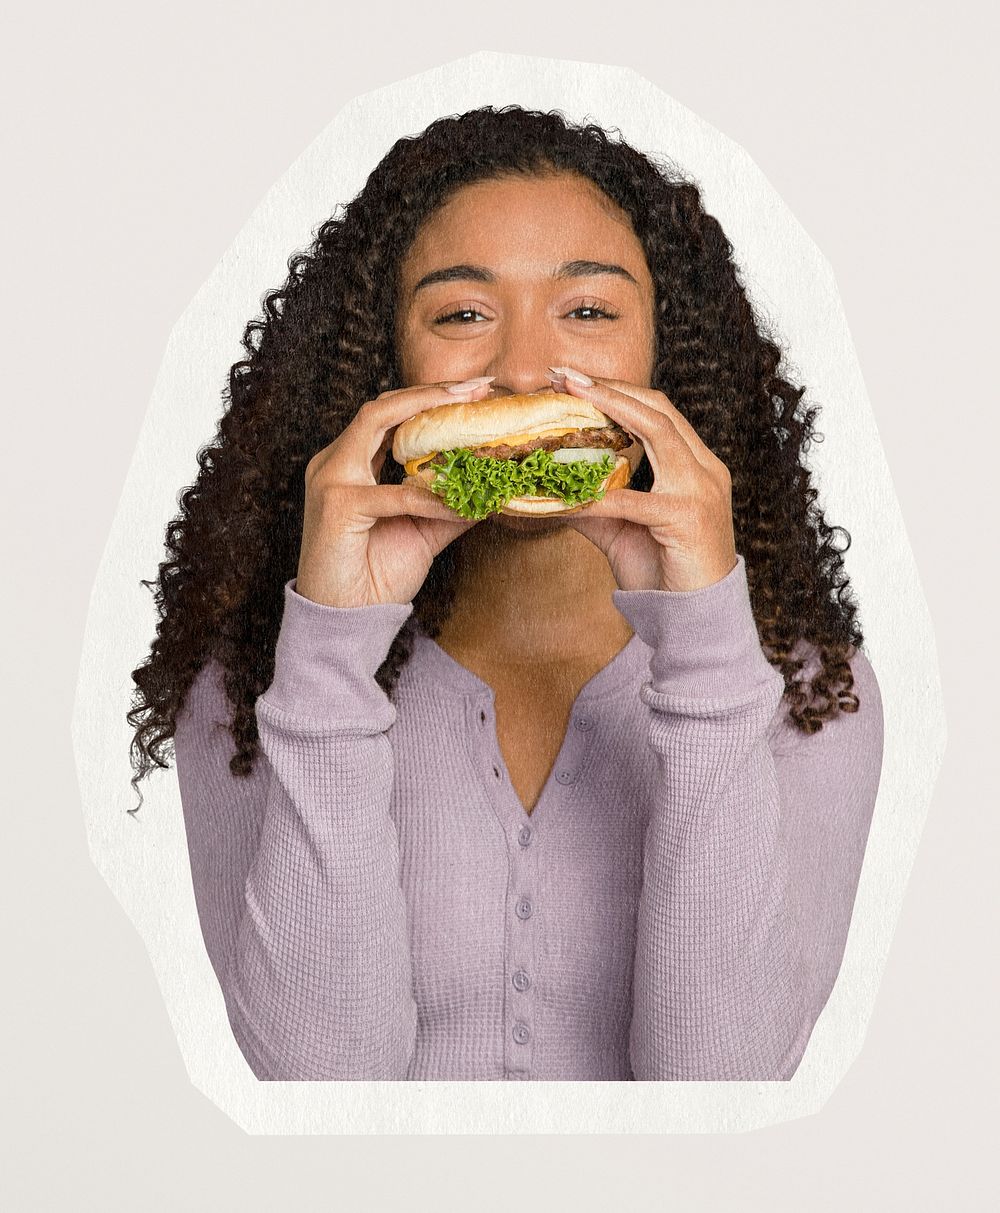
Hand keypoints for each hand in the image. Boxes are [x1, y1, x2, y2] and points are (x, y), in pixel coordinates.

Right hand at [296, 380, 489, 606]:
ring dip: (425, 414)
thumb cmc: (374, 577)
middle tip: (477, 387)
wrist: (344, 621)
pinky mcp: (337, 506)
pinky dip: (430, 497)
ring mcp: (330, 481)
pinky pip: (394, 493)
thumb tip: (493, 490)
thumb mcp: (424, 533)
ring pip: (377, 425)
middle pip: (382, 406)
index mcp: (350, 465)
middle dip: (431, 392)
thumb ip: (451, 507)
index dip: (429, 398)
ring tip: (468, 413)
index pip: (389, 415)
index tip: (474, 391)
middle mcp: (334, 463)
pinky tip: (459, 501)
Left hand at [546, 369, 736, 592]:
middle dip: (609, 387)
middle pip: (658, 409)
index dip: (616, 390)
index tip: (573, 378)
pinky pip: (635, 499)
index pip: (657, 411)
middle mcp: (705, 469)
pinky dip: (599, 494)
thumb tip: (549, 492)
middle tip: (564, 374)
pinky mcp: (688, 518)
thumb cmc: (665, 573)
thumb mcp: (622, 531)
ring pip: (657, 432)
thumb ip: (593, 506)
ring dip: (611, 409)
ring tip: (571, 398)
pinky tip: (568, 492)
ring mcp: (701, 490)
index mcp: (695, 465)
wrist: (698, 620)